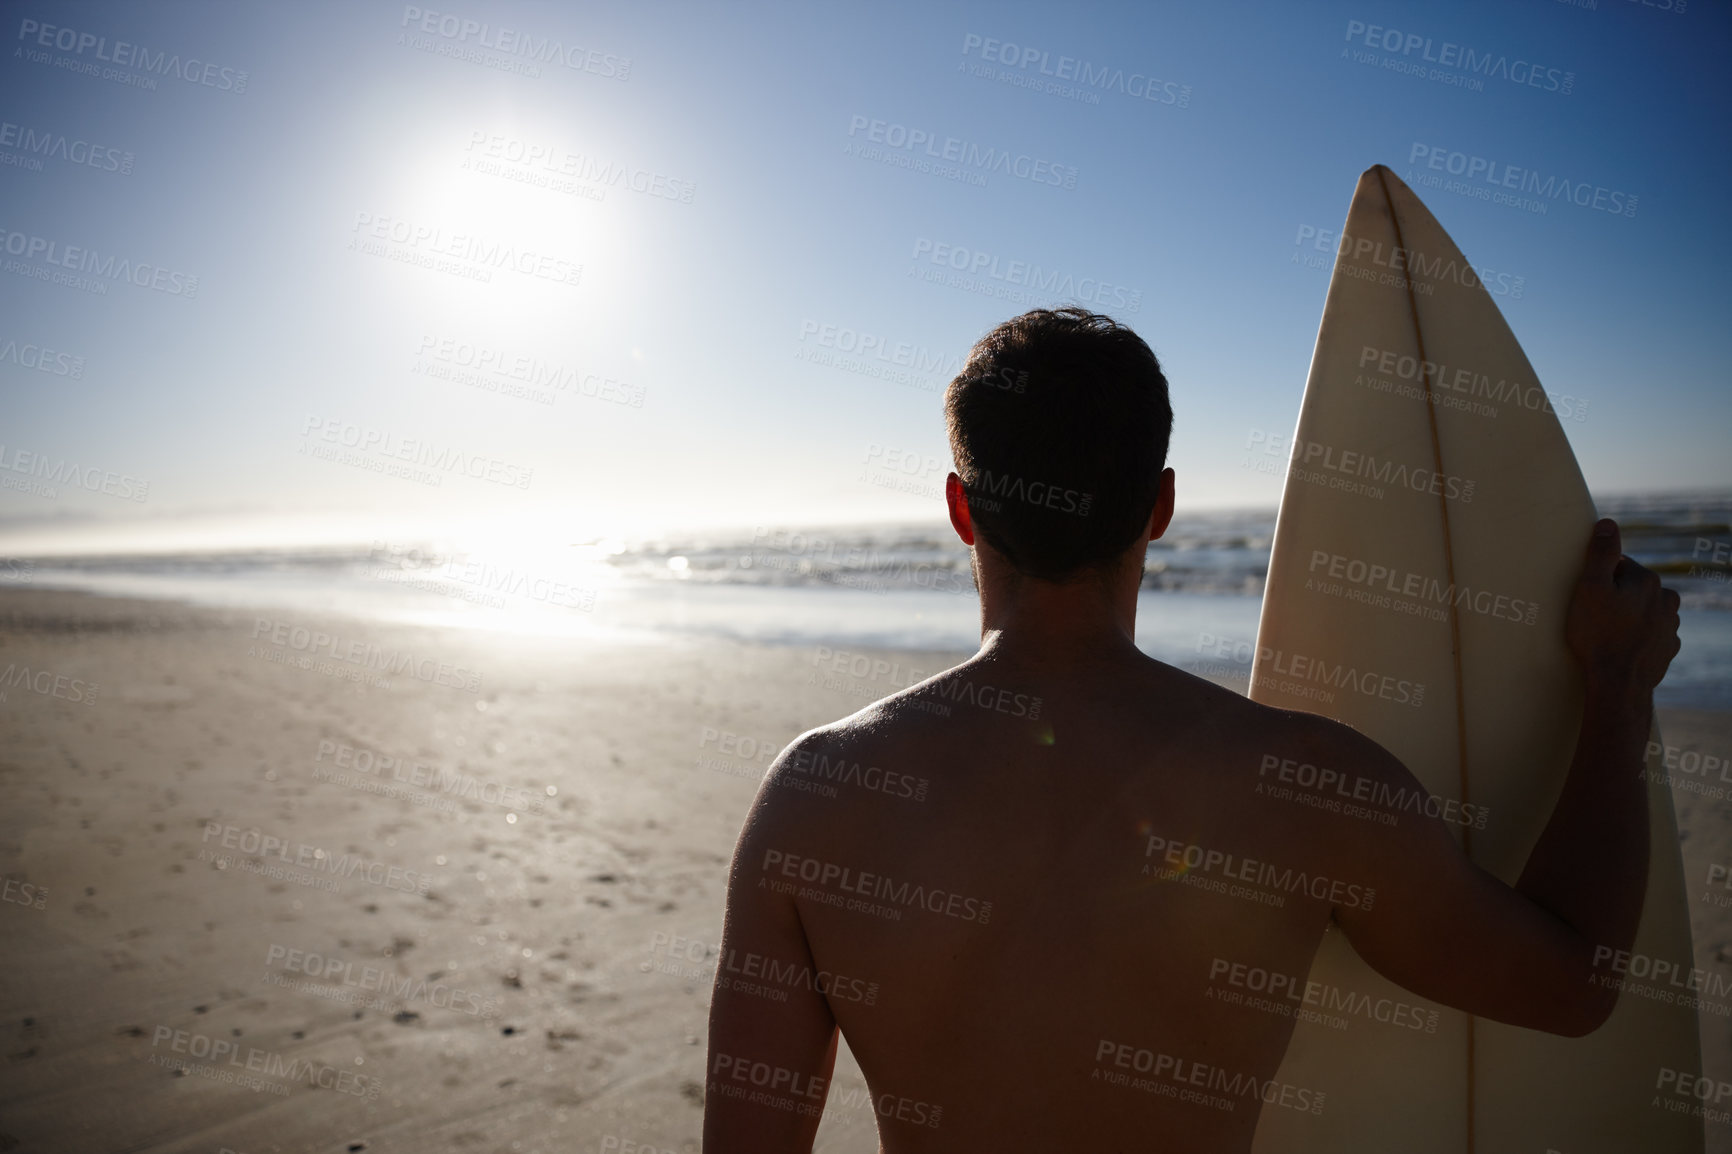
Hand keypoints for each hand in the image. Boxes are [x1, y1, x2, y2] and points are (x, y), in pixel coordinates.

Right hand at [1564, 519, 1680, 692]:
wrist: (1619, 683)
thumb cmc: (1598, 635)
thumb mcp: (1590, 588)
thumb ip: (1600, 553)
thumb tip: (1608, 523)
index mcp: (1647, 581)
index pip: (1619, 565)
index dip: (1598, 578)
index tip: (1586, 596)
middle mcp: (1666, 599)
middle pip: (1633, 587)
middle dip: (1615, 596)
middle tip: (1592, 615)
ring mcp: (1670, 625)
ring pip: (1644, 610)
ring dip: (1628, 615)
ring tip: (1605, 633)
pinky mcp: (1668, 648)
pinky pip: (1650, 633)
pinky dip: (1637, 636)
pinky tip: (1619, 646)